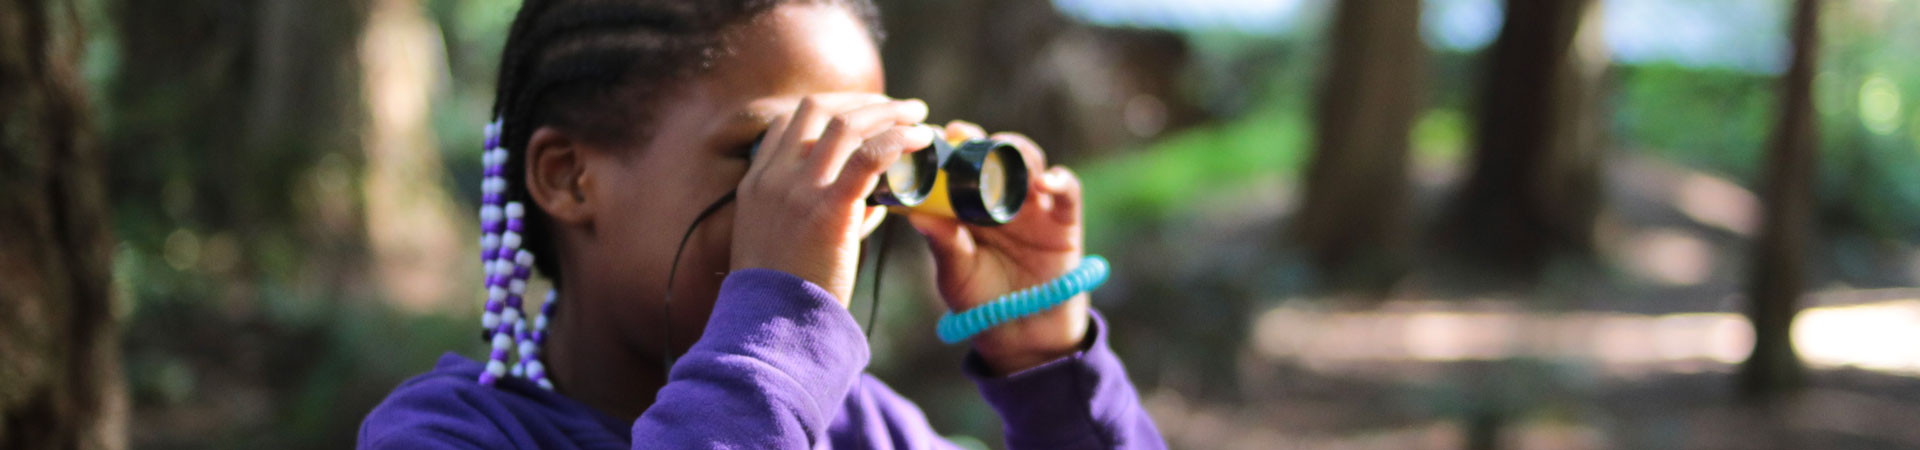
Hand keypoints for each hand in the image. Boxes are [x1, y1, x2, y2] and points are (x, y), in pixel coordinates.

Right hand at [732, 94, 934, 306]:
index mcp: (756, 182)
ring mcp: (798, 189)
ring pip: (846, 124)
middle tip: (895, 106)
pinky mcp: (828, 208)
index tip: (861, 112)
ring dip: (886, 111)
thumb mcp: (785, 240)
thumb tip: (872, 199)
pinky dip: (898, 139)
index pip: (788, 120)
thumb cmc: (786, 293)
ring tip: (917, 114)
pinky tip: (922, 139)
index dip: (829, 107)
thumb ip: (821, 210)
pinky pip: (869, 156)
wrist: (771, 326)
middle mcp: (773, 177)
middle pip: (817, 108)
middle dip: (860, 100)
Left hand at [908, 121, 1088, 374]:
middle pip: (994, 152)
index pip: (958, 163)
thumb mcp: (955, 273)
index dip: (946, 146)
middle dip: (980, 139)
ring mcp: (1035, 205)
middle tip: (962, 135)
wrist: (1020, 334)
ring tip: (1004, 152)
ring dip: (1017, 150)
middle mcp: (1001, 197)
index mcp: (969, 203)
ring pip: (1030, 161)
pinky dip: (1059, 180)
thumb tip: (917, 215)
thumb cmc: (980, 300)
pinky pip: (1067, 191)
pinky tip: (1045, 181)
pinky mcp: (1064, 220)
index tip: (930, 135)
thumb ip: (942, 244)